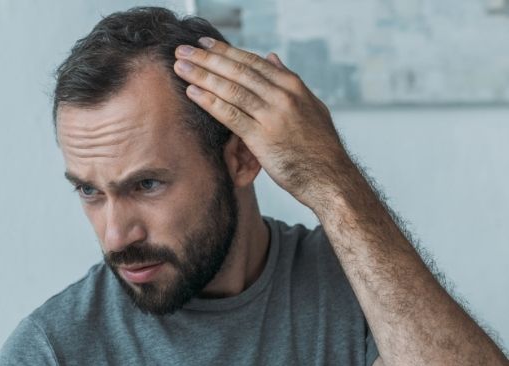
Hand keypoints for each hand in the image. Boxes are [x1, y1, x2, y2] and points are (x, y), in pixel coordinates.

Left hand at [173, 37, 355, 209]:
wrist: (329, 177)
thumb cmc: (319, 146)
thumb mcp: (310, 106)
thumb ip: (289, 81)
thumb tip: (272, 57)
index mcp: (293, 86)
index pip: (253, 62)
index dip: (226, 51)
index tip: (205, 44)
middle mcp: (283, 96)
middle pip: (238, 71)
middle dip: (208, 58)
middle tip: (184, 50)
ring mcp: (272, 116)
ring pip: (231, 89)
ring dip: (203, 75)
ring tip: (180, 67)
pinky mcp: (262, 138)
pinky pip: (230, 115)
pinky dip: (209, 102)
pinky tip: (192, 92)